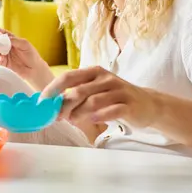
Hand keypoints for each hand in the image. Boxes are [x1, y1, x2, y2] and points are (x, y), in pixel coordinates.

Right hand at [0, 26, 52, 86]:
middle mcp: (5, 45)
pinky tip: (1, 59)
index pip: (0, 32)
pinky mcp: (3, 63)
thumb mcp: (24, 44)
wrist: (34, 70)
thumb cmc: (31, 55)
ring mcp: (3, 54)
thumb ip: (13, 40)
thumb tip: (2, 38)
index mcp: (10, 38)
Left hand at [40, 66, 159, 127]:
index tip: (43, 101)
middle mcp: (106, 78)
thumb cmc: (114, 98)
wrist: (148, 104)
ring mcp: (119, 90)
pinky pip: (111, 111)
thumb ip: (76, 93)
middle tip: (58, 116)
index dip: (53, 89)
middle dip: (64, 106)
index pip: (69, 77)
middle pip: (78, 91)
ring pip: (92, 102)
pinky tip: (92, 120)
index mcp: (94, 72)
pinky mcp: (129, 105)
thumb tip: (51, 104)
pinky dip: (99, 117)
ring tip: (73, 120)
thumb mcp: (95, 90)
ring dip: (78, 114)